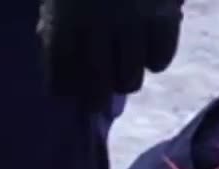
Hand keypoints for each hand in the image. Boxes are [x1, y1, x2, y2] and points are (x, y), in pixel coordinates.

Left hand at [38, 0, 183, 98]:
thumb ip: (57, 18)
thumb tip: (57, 57)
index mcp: (63, 15)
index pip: (60, 71)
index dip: (63, 87)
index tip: (67, 92)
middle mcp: (95, 24)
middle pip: (96, 84)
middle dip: (95, 98)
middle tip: (98, 102)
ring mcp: (131, 21)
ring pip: (129, 79)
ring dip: (125, 79)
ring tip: (125, 72)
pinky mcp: (162, 15)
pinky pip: (160, 58)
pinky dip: (155, 62)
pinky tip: (149, 54)